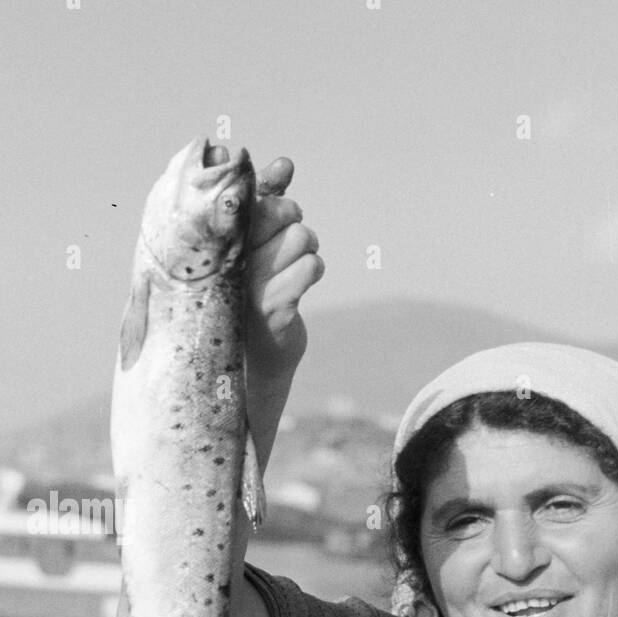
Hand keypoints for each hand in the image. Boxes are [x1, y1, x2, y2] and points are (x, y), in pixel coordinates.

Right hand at [245, 156, 324, 376]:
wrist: (249, 362)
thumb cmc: (248, 293)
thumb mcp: (251, 244)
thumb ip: (265, 201)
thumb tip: (284, 164)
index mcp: (215, 241)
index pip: (244, 192)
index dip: (268, 179)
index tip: (284, 169)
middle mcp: (227, 258)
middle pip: (278, 210)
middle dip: (291, 216)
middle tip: (286, 235)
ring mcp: (249, 283)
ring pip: (299, 236)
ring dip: (305, 247)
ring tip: (292, 262)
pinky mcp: (273, 308)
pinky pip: (310, 267)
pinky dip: (312, 270)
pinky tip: (299, 282)